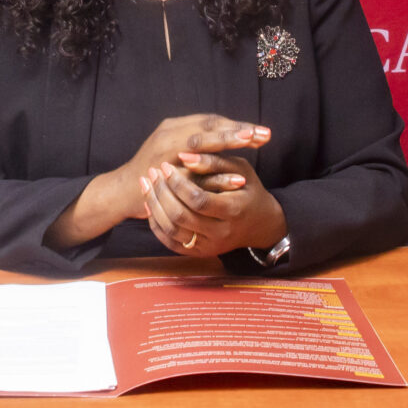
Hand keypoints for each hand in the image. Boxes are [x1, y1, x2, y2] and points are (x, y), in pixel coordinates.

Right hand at [48, 115, 271, 247]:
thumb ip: (195, 145)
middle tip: (264, 134)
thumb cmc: (154, 173)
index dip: (235, 125)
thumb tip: (226, 136)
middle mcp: (169, 133)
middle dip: (238, 129)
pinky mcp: (165, 172)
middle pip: (209, 125)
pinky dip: (218, 174)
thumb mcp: (174, 152)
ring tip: (254, 143)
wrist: (123, 192)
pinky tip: (238, 178)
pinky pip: (195, 171)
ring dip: (230, 142)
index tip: (260, 131)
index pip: (210, 121)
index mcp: (174, 127)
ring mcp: (165, 151)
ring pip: (202, 141)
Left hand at [141, 143, 284, 258]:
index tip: (166, 166)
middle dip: (161, 192)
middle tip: (152, 172)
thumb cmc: (248, 190)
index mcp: (234, 210)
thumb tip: (183, 155)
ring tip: (146, 184)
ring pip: (172, 230)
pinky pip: (170, 242)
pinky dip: (156, 223)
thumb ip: (213, 161)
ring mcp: (209, 246)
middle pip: (181, 217)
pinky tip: (150, 203)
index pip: (198, 200)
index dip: (178, 183)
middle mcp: (221, 233)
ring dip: (154, 206)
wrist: (260, 224)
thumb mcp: (240, 169)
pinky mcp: (199, 253)